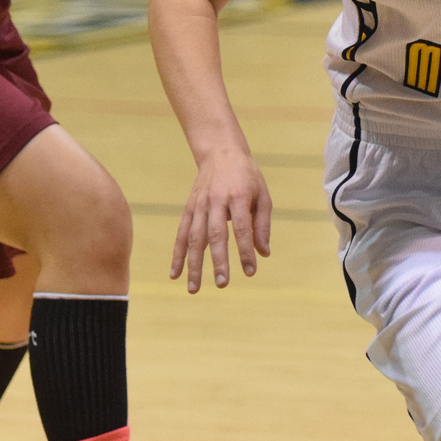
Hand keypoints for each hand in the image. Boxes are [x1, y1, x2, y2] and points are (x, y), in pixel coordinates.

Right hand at [170, 147, 271, 292]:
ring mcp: (199, 205)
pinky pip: (181, 234)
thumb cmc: (247, 176)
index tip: (251, 272)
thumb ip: (262, 224)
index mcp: (238, 196)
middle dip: (218, 261)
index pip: (242, 228)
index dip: (246, 251)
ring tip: (194, 288)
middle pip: (215, 235)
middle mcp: (216, 201)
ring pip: (194, 238)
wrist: (221, 152)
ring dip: (193, 264)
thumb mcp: (262, 195)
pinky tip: (175, 274)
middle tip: (223, 284)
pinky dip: (177, 255)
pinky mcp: (188, 208)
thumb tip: (264, 254)